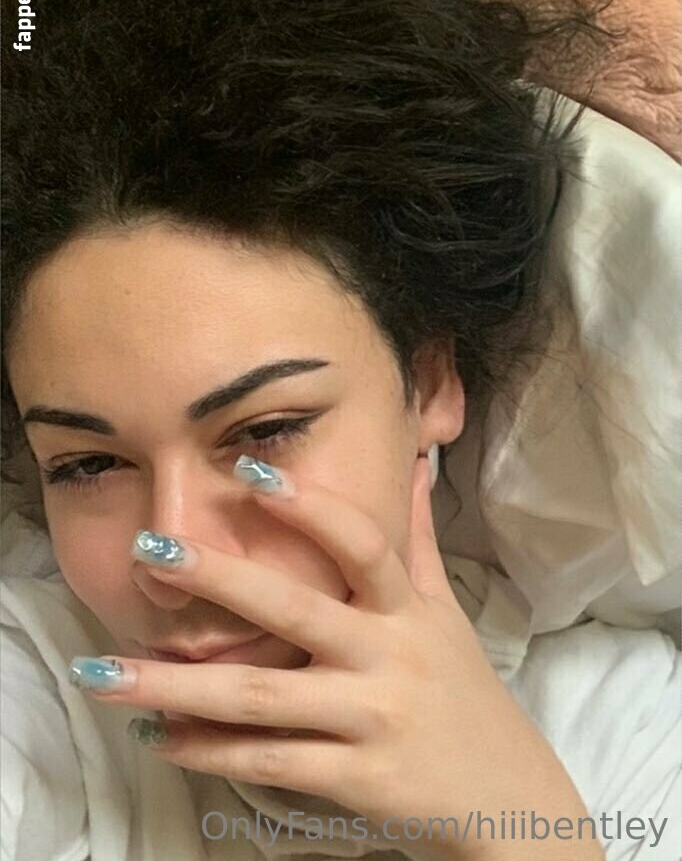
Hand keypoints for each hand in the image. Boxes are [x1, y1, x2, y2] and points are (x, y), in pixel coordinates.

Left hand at [75, 457, 601, 860]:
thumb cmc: (465, 691)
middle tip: (148, 549)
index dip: (310, 506)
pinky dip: (209, 750)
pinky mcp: (356, 780)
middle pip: (295, 612)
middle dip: (219, 577)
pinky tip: (158, 736)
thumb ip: (418, 539)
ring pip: (262, 699)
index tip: (248, 470)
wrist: (508, 797)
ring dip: (177, 685)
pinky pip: (270, 762)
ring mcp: (370, 720)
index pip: (362, 545)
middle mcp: (389, 658)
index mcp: (408, 610)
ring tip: (104, 673)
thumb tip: (416, 463)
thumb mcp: (446, 611)